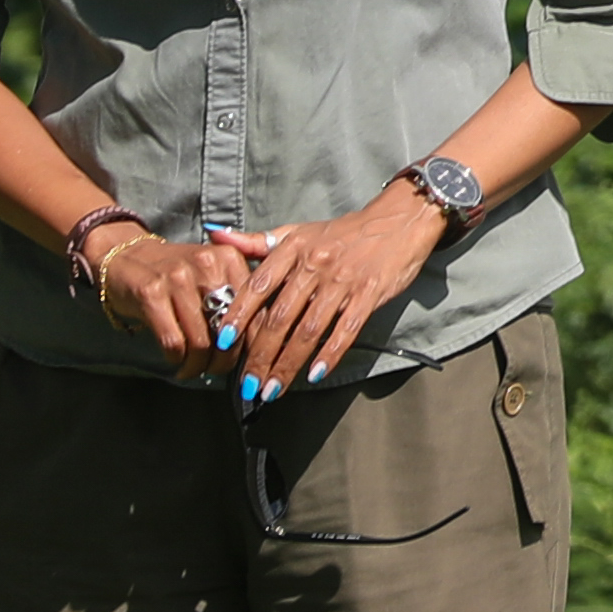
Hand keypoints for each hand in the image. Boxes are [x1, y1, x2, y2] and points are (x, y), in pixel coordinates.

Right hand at [77, 229, 253, 379]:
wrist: (125, 256)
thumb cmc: (175, 272)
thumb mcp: (212, 272)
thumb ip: (237, 298)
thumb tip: (258, 343)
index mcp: (229, 259)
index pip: (254, 311)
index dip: (253, 345)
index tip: (247, 363)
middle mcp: (206, 265)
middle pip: (228, 329)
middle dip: (224, 360)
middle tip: (216, 369)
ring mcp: (177, 279)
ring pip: (200, 341)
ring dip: (198, 365)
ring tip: (193, 369)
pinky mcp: (151, 294)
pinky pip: (173, 342)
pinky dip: (176, 359)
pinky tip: (176, 360)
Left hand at [223, 187, 445, 390]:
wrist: (397, 222)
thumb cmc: (342, 233)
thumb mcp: (297, 231)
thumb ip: (255, 241)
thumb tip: (215, 235)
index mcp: (293, 249)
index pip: (258, 285)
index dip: (239, 313)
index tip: (223, 341)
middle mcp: (315, 265)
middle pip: (281, 317)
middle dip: (261, 354)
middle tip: (248, 384)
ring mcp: (342, 282)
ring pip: (309, 330)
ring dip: (288, 363)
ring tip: (273, 389)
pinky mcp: (368, 295)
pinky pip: (345, 331)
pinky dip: (328, 355)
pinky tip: (314, 375)